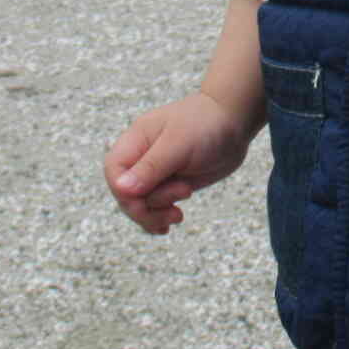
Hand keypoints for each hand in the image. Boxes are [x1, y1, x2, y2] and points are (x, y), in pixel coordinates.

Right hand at [103, 91, 254, 234]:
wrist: (233, 123)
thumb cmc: (206, 125)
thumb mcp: (178, 144)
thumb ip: (151, 167)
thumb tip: (121, 189)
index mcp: (136, 140)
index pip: (114, 171)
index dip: (124, 192)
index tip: (145, 200)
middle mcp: (141, 158)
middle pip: (126, 194)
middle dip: (146, 208)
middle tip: (176, 208)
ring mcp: (155, 173)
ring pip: (141, 204)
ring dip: (157, 214)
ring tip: (179, 213)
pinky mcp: (170, 184)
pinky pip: (155, 207)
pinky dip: (159, 219)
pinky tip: (168, 225)